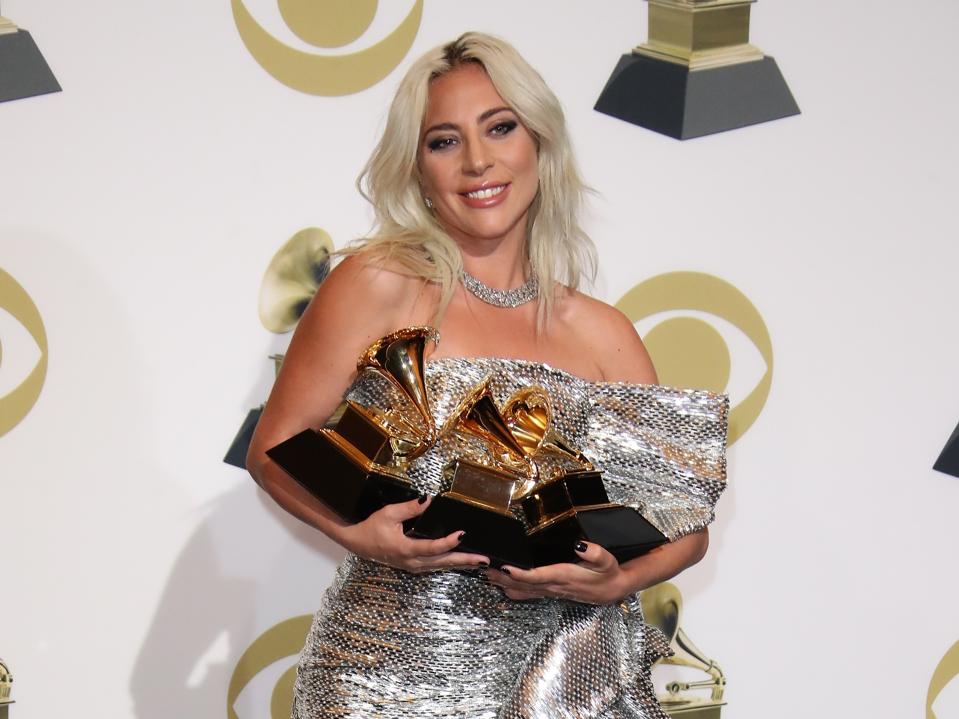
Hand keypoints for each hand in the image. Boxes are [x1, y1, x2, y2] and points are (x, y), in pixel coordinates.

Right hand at [338, 496, 489, 573]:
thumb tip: (428, 500)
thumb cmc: (372, 528)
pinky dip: (450, 563)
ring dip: (460, 563)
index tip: (462, 533)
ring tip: (479, 561)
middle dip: (464, 561)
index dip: (449, 542)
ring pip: (440, 566)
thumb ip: (410, 508)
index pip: (432, 548)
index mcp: (405, 548)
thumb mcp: (389, 513)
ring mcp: (413, 566)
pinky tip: (461, 560)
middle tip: (484, 560)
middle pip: (442, 562)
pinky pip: (435, 566)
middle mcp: (411, 561)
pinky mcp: (413, 565)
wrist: (358, 543)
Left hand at [486, 542, 626, 604]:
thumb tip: (580, 545)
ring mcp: (550, 591)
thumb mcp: (607, 561)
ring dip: (502, 583)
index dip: (520, 573)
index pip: (537, 576)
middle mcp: (553, 586)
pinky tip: (500, 586)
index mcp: (564, 577)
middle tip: (483, 568)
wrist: (612, 590)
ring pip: (521, 590)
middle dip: (501, 577)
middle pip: (522, 584)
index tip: (504, 567)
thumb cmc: (607, 573)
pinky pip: (526, 593)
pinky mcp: (549, 592)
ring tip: (485, 574)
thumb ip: (595, 553)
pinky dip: (511, 589)